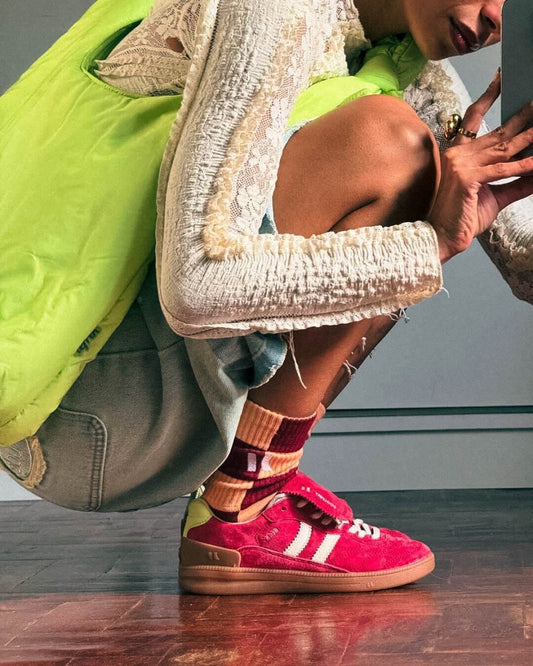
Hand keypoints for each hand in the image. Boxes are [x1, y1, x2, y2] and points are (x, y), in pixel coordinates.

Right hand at [428, 72, 532, 262]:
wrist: (443, 238)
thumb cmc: (464, 219)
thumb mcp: (496, 195)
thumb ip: (517, 182)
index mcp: (459, 154)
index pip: (473, 118)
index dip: (488, 97)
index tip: (501, 79)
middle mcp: (458, 154)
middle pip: (498, 131)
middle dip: (524, 117)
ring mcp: (461, 164)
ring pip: (504, 148)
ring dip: (531, 138)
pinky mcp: (467, 177)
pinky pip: (502, 169)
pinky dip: (524, 166)